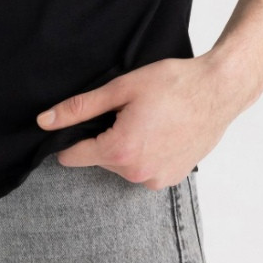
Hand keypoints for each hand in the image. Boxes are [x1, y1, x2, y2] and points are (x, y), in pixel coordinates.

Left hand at [35, 52, 260, 189]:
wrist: (218, 90)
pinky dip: (146, 153)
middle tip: (128, 110)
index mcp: (120, 151)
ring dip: (126, 145)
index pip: (73, 156)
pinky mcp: (172, 179)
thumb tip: (44, 122)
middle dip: (105, 136)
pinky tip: (161, 130)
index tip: (83, 120)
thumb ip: (79, 108)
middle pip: (99, 158)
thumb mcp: (121, 88)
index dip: (71, 136)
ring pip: (122, 164)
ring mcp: (156, 180)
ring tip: (148, 118)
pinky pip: (144, 169)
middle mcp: (136, 174)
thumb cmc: (173, 83)